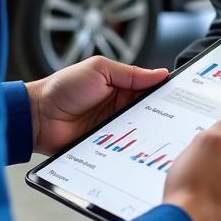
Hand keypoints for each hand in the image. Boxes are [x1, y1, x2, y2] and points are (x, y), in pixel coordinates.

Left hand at [27, 57, 168, 155]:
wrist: (38, 116)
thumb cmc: (63, 87)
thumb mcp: (99, 69)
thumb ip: (130, 73)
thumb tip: (160, 73)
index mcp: (121, 86)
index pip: (150, 90)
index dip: (164, 93)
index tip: (181, 98)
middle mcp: (120, 107)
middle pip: (148, 113)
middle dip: (161, 116)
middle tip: (177, 121)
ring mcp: (113, 127)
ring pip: (139, 131)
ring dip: (147, 133)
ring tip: (163, 137)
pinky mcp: (106, 145)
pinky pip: (124, 147)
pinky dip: (132, 148)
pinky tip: (142, 150)